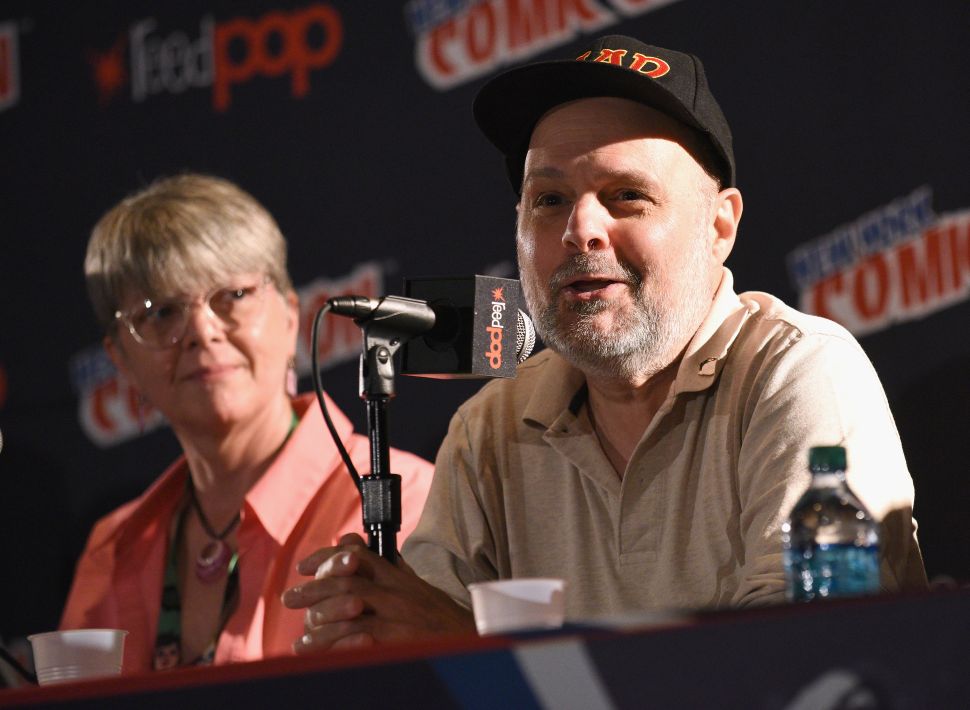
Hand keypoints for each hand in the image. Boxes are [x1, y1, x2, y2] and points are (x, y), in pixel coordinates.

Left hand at [281, 533, 475, 651]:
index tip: (305, 565)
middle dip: (314, 588)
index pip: (358, 554)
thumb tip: (350, 541)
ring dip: (319, 619)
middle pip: (348, 580)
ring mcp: (399, 615)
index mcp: (398, 577)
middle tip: (290, 598)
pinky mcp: (400, 639)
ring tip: (301, 638)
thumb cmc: (440, 618)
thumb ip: (382, 565)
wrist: (472, 642)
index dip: (327, 556)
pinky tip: (320, 650)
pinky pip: (360, 637)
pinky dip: (336, 642)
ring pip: (350, 606)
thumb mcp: (413, 585)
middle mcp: (397, 591)